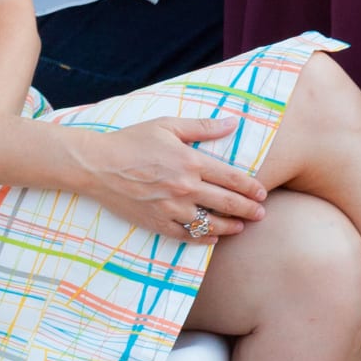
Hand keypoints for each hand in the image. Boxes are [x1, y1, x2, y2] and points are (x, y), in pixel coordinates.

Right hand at [66, 116, 271, 243]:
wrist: (97, 165)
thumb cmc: (133, 141)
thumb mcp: (168, 125)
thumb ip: (203, 126)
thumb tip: (233, 122)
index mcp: (191, 162)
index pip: (231, 178)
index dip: (251, 187)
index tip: (263, 193)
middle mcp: (184, 188)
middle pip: (226, 203)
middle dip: (248, 210)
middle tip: (261, 214)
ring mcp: (170, 208)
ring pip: (209, 223)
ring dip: (229, 227)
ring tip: (241, 227)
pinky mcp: (156, 222)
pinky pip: (185, 235)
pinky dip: (202, 238)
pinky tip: (213, 238)